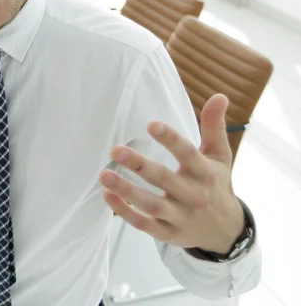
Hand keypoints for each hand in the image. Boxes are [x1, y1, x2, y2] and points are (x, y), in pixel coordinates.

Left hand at [100, 94, 244, 253]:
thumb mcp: (219, 155)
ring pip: (151, 204)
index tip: (151, 124)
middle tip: (116, 149)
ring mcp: (180, 217)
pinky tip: (107, 196)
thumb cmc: (216, 184)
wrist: (225, 231)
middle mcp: (193, 195)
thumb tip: (219, 95)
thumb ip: (214, 126)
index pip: (187, 154)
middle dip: (140, 165)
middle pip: (164, 179)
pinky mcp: (167, 233)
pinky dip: (125, 213)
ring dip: (127, 191)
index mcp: (204, 172)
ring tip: (104, 174)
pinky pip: (145, 225)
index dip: (170, 139)